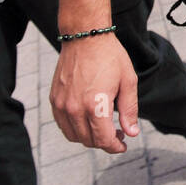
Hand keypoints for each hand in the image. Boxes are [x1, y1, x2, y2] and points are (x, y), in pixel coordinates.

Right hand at [49, 34, 139, 153]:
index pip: (102, 139)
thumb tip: (131, 133)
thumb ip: (129, 110)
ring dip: (88, 138)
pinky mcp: (54, 100)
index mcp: (95, 105)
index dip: (114, 146)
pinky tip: (87, 120)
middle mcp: (74, 108)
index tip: (123, 145)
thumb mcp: (128, 81)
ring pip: (73, 136)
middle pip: (88, 140)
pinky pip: (63, 124)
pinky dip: (75, 129)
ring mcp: (61, 105)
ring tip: (103, 128)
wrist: (85, 38)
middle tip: (117, 134)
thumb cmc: (110, 57)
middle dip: (104, 142)